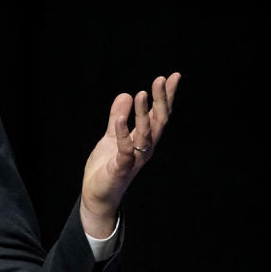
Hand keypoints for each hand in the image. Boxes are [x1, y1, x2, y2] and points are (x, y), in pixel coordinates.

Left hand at [80, 73, 180, 237]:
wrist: (98, 194)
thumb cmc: (107, 167)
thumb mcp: (112, 136)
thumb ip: (118, 118)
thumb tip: (125, 95)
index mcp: (144, 140)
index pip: (159, 115)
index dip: (166, 96)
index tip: (173, 77)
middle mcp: (144, 149)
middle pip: (158, 122)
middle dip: (161, 101)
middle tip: (160, 80)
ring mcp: (134, 159)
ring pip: (144, 134)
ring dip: (144, 114)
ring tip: (141, 94)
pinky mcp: (120, 168)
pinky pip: (124, 150)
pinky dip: (123, 134)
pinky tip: (120, 119)